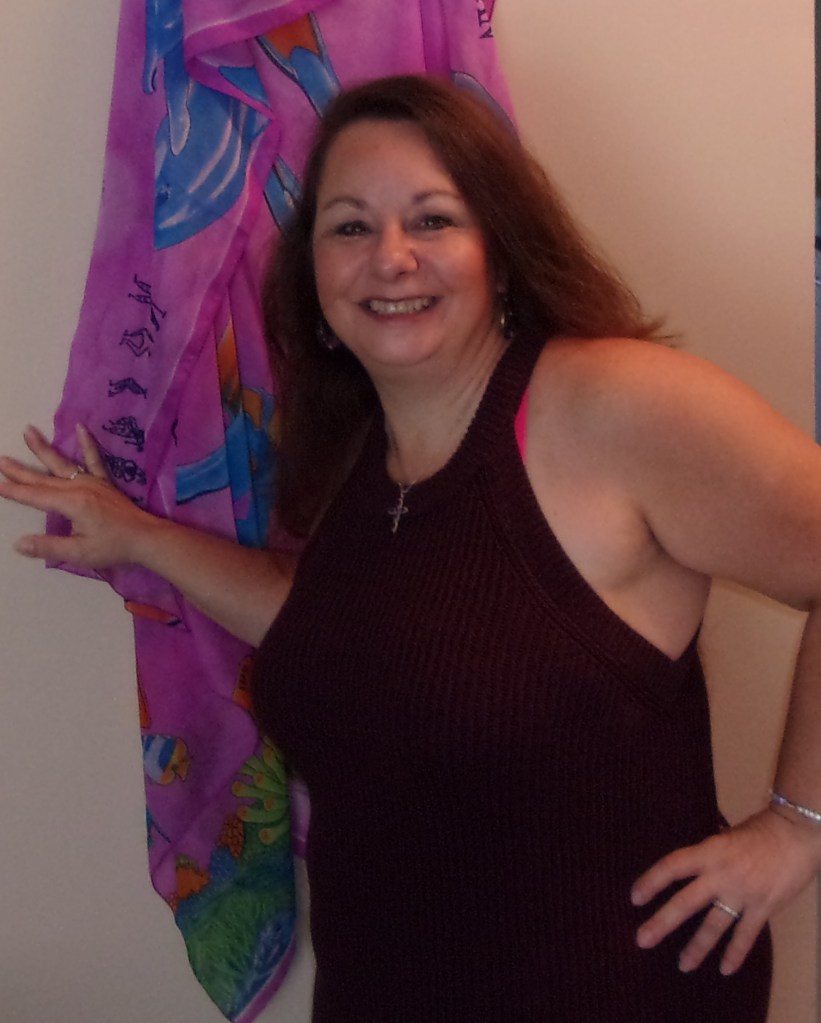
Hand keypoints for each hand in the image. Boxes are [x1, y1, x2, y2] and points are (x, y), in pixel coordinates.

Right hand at [0, 424, 156, 568]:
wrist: (146, 538)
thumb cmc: (113, 547)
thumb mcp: (79, 553)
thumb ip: (48, 547)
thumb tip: (18, 544)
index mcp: (71, 504)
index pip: (36, 497)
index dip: (15, 492)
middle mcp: (79, 488)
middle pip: (43, 478)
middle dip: (20, 470)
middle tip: (0, 460)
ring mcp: (93, 482)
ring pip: (63, 463)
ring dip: (44, 448)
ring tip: (28, 431)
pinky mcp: (104, 482)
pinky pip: (95, 459)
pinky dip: (87, 443)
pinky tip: (81, 427)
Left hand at [631, 807, 820, 974]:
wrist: (797, 834)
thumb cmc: (760, 830)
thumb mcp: (726, 835)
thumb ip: (709, 853)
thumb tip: (692, 862)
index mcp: (709, 852)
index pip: (672, 866)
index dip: (651, 881)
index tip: (635, 897)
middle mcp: (721, 875)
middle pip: (685, 902)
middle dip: (662, 923)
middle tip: (642, 940)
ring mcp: (743, 894)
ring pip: (714, 926)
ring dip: (697, 947)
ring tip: (682, 965)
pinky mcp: (764, 907)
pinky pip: (746, 936)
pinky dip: (735, 954)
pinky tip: (724, 969)